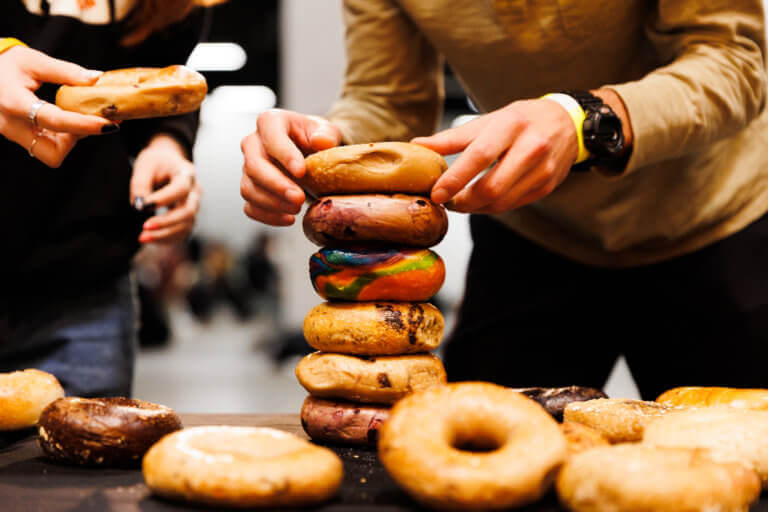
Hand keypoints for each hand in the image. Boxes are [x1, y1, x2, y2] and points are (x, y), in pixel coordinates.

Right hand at [0, 46, 117, 167]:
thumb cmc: (4, 64)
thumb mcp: (34, 60)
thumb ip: (66, 71)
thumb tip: (97, 78)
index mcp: (14, 103)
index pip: (55, 121)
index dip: (84, 124)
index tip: (109, 124)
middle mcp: (11, 125)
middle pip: (53, 151)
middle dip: (76, 138)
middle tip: (93, 120)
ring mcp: (13, 134)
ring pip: (51, 153)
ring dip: (71, 138)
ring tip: (80, 117)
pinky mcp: (19, 137)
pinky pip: (45, 146)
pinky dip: (62, 137)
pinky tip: (69, 119)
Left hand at [130, 135, 200, 243]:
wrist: (166, 163)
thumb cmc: (155, 163)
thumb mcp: (144, 166)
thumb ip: (140, 185)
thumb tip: (139, 206)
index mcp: (186, 173)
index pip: (180, 189)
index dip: (163, 200)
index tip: (143, 206)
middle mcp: (195, 191)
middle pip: (188, 211)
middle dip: (166, 222)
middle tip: (144, 227)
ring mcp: (194, 206)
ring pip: (186, 225)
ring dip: (165, 234)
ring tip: (143, 238)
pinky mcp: (188, 217)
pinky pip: (182, 233)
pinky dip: (167, 239)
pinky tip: (150, 239)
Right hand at [240, 109, 341, 225]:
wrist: (308, 152)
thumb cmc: (315, 138)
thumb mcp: (326, 131)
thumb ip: (326, 134)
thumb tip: (321, 141)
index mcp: (270, 122)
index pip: (271, 135)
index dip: (284, 154)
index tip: (301, 172)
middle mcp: (253, 143)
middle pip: (254, 166)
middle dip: (277, 185)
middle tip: (299, 199)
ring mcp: (248, 168)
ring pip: (249, 189)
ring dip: (273, 203)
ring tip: (297, 209)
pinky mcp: (250, 188)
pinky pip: (250, 206)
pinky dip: (268, 216)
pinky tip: (288, 219)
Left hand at [413, 99, 577, 213]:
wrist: (567, 122)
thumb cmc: (521, 119)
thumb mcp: (488, 120)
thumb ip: (452, 137)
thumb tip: (418, 144)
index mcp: (512, 124)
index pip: (479, 155)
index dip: (456, 178)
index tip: (437, 193)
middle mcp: (532, 147)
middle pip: (492, 187)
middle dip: (463, 201)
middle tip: (446, 201)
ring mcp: (543, 170)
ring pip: (501, 202)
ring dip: (475, 208)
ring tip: (459, 201)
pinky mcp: (547, 186)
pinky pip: (512, 205)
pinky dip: (491, 207)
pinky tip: (480, 200)